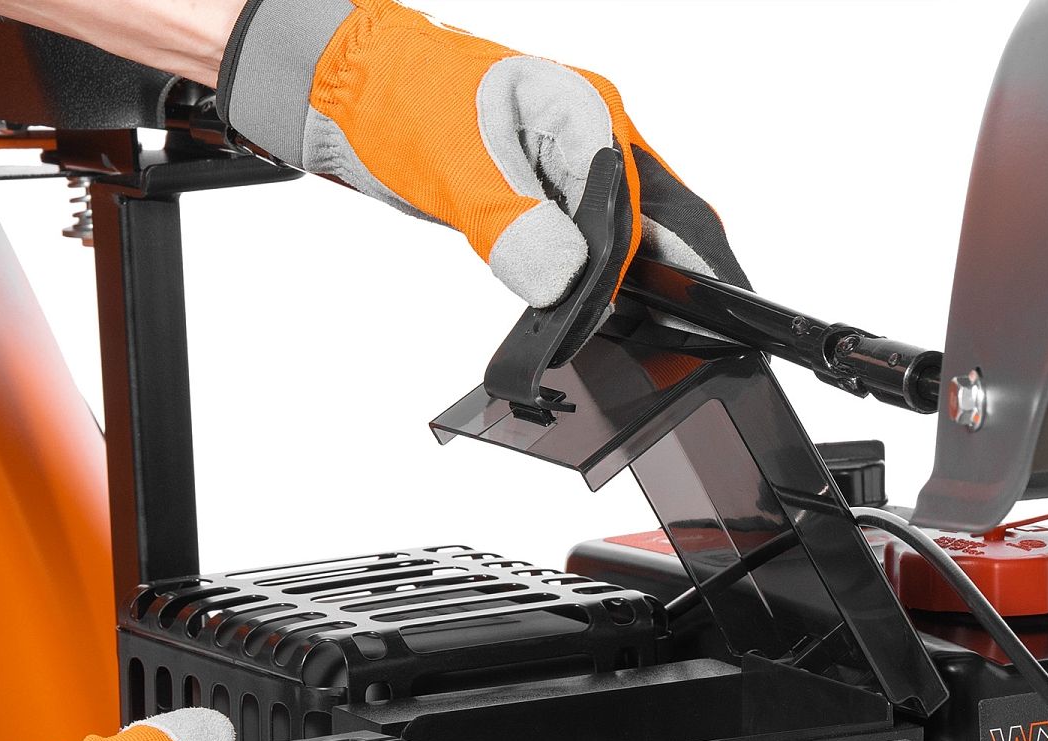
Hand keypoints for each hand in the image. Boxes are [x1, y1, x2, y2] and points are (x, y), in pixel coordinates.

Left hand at [218, 0, 748, 312]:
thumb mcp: (452, 164)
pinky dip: (602, 285)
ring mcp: (575, 170)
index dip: (626, 271)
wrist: (349, 97)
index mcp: (582, 112)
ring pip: (637, 236)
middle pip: (666, 217)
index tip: (606, 317)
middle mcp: (591, 138)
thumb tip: (564, 277)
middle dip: (682, 275)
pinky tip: (601, 318)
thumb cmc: (395, 99)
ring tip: (662, 336)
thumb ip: (511, 223)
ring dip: (644, 285)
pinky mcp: (551, 199)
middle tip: (698, 335)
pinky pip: (599, 247)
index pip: (633, 207)